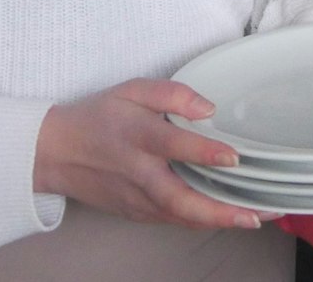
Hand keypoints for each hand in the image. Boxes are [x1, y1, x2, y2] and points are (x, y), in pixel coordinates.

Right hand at [34, 79, 275, 229]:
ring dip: (219, 221)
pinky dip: (202, 222)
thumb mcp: (131, 90)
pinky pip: (174, 221)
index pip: (173, 146)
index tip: (234, 157)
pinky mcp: (137, 213)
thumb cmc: (99, 117)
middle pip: (179, 198)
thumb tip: (208, 108)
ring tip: (256, 218)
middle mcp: (139, 173)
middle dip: (219, 210)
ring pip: (180, 216)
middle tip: (255, 213)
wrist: (56, 153)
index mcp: (137, 136)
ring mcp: (137, 199)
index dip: (203, 152)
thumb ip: (172, 94)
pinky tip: (230, 218)